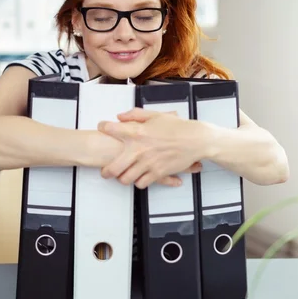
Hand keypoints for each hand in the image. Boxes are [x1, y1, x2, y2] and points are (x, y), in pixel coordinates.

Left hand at [97, 107, 211, 188]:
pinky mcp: (157, 173)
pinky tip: (139, 177)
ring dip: (123, 178)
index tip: (102, 129)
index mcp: (137, 132)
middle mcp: (139, 149)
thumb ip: (135, 114)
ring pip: (125, 179)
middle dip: (106, 171)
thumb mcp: (155, 115)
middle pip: (113, 168)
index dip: (103, 128)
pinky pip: (141, 183)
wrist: (195, 139)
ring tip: (123, 175)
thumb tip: (119, 117)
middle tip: (105, 171)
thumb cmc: (177, 127)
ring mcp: (148, 163)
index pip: (110, 129)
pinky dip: (138, 181)